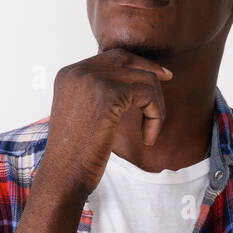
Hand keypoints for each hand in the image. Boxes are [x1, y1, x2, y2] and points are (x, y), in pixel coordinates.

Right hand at [41, 48, 172, 198]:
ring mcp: (92, 80)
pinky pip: (148, 95)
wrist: (64, 175)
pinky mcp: (109, 94)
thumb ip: (97, 93)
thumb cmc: (74, 154)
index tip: (157, 75)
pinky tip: (147, 139)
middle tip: (169, 78)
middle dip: (150, 70)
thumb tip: (129, 82)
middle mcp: (78, 72)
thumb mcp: (81, 114)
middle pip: (127, 60)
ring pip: (143, 78)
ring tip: (149, 133)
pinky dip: (155, 117)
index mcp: (68, 74)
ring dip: (155, 105)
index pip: (111, 57)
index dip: (136, 64)